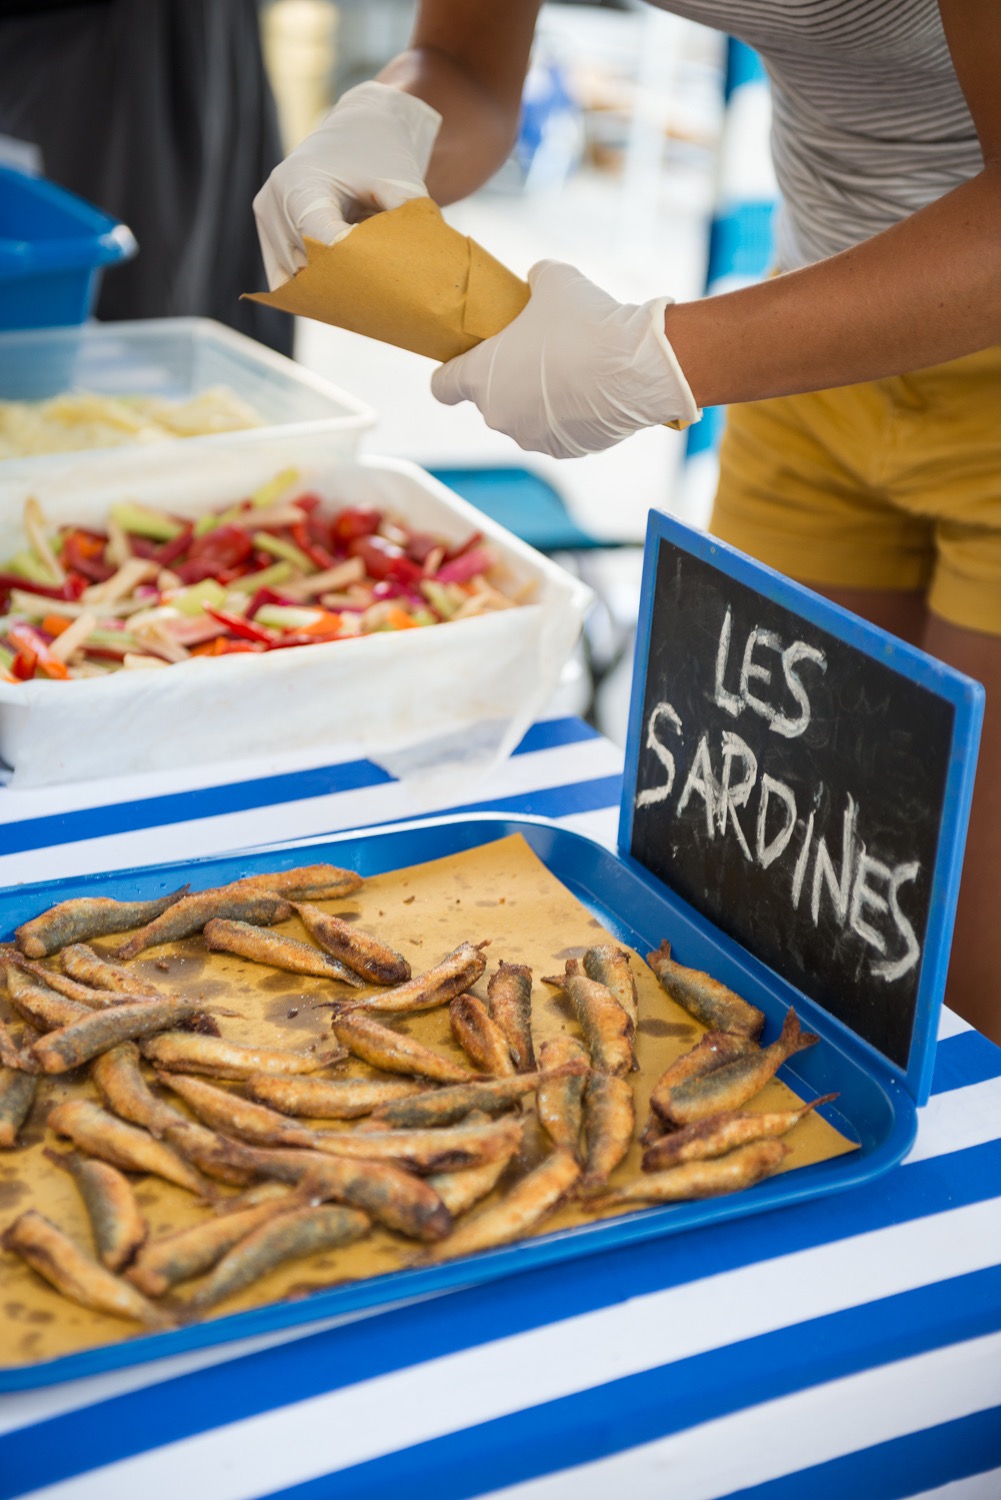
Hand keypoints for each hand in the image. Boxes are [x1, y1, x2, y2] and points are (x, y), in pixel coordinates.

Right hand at [253, 81, 441, 288]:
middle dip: (342, 284)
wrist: (358, 128)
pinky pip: (284, 276)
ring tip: (362, 288)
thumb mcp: (400, 182)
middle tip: (380, 300)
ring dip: (327, 286)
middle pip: (306, 266)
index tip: (383, 285)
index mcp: (300, 183)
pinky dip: (312, 285)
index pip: (322, 245)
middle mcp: (274, 201)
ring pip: (295, 278)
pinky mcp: (268, 232)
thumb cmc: (381, 153)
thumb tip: (422, 266)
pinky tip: (341, 288)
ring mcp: (266, 218)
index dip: (352, 269)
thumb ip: (405, 222)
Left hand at [431, 260, 699, 457]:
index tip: (463, 363)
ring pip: (527, 416)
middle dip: (509, 378)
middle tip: (538, 351)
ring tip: (573, 369)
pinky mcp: (565, 451)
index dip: (449, 373)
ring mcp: (532, 437)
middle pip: (491, 398)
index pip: (442, 386)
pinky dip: (570, 415)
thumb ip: (533, 282)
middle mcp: (499, 416)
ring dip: (540, 398)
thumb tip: (537, 282)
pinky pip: (559, 430)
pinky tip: (593, 390)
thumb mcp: (553, 281)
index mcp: (480, 377)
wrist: (634, 367)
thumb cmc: (584, 323)